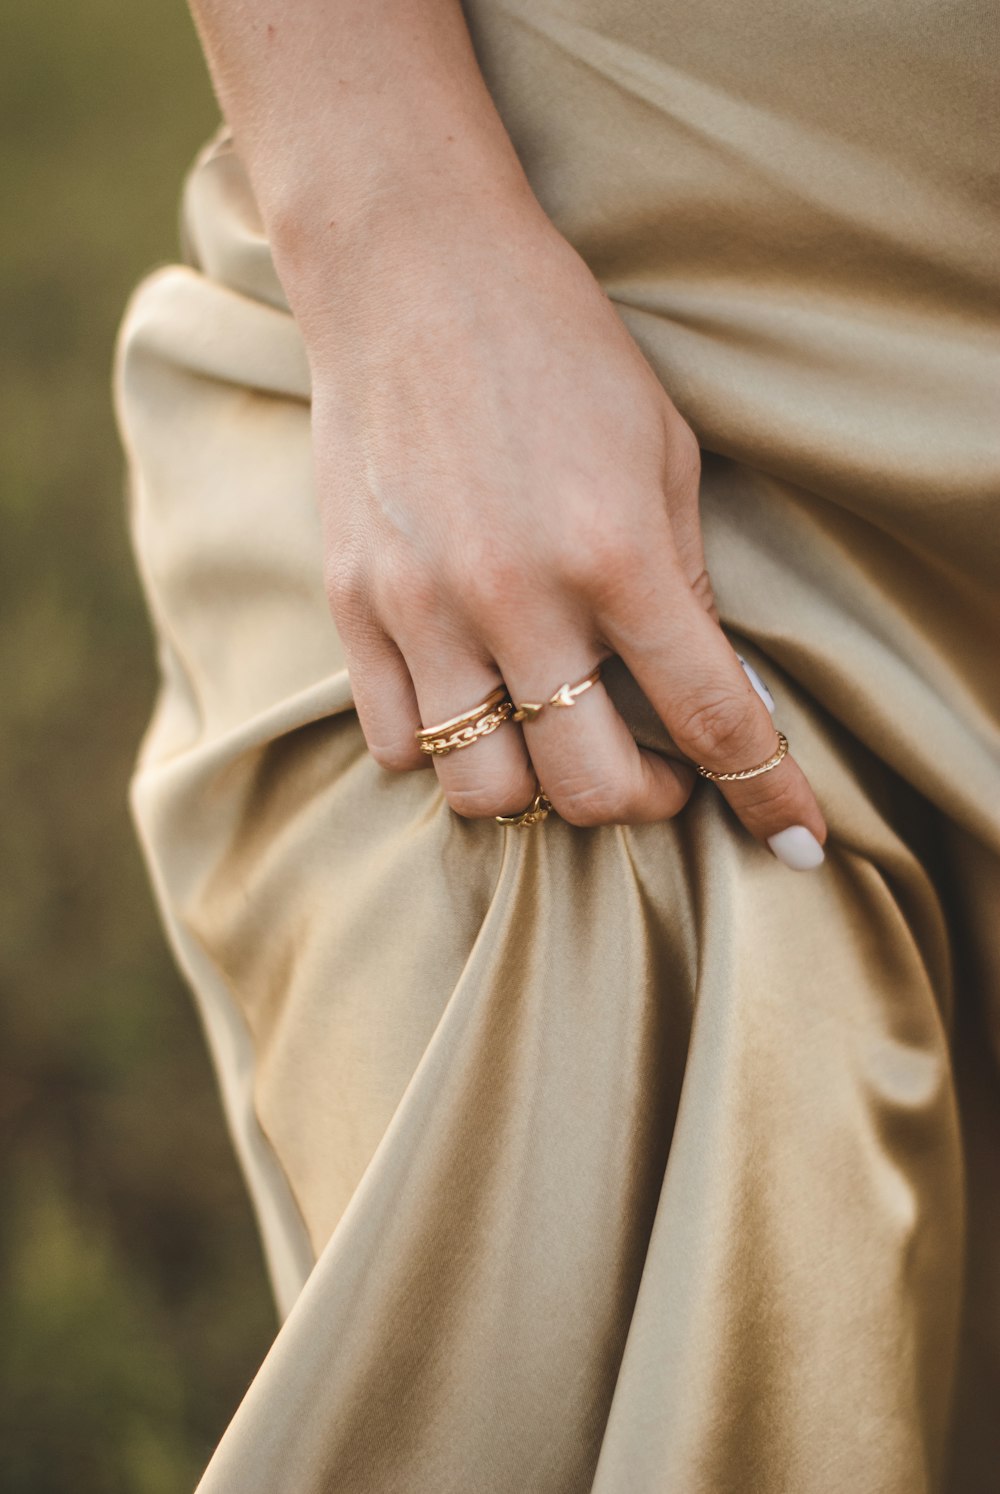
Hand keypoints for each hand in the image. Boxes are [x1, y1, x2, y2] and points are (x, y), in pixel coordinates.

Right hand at [301, 192, 826, 854]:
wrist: (411, 273)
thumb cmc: (557, 348)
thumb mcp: (661, 450)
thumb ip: (685, 582)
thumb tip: (718, 691)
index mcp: (617, 554)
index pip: (712, 717)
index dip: (766, 793)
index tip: (794, 840)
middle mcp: (518, 600)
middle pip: (589, 787)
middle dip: (643, 803)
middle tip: (655, 772)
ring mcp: (424, 610)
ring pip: (482, 790)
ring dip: (535, 789)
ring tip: (550, 739)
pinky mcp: (354, 607)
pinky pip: (394, 742)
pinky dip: (443, 748)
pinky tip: (471, 697)